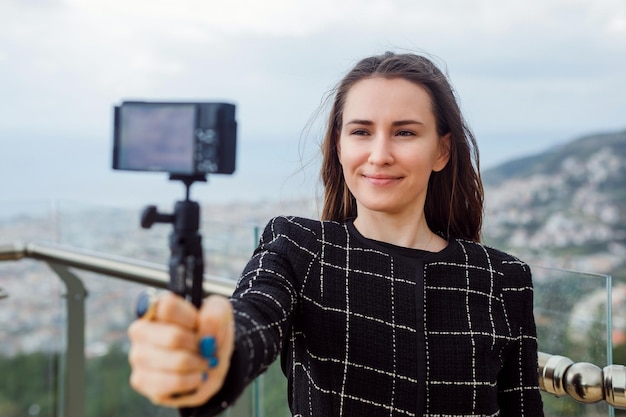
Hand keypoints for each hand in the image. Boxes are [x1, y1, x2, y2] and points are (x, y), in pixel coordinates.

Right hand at [128, 292, 234, 407]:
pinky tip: (194, 377)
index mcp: (158, 307)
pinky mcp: (141, 380)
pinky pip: (172, 382)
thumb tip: (205, 324)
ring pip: (176, 361)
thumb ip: (216, 313)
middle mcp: (141, 329)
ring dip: (198, 364)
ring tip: (201, 362)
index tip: (199, 325)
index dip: (190, 318)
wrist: (208, 366)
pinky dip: (191, 381)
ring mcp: (138, 355)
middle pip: (173, 337)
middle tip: (205, 348)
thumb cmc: (209, 335)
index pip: (168, 306)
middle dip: (198, 345)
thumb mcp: (221, 315)